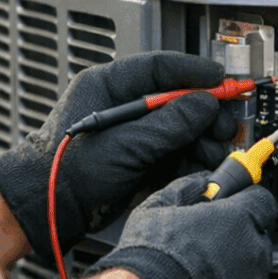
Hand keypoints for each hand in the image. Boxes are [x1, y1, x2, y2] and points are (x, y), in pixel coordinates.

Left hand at [0, 52, 237, 261]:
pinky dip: (192, 159)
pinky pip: (174, 153)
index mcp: (109, 87)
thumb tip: (205, 106)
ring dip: (202, 139)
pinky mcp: (139, 160)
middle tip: (226, 122)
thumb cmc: (66, 170)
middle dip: (205, 112)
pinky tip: (205, 164)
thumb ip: (168, 124)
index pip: (159, 68)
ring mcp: (133, 135)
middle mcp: (124, 108)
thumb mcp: (124, 144)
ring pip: (179, 129)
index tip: (221, 78)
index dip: (193, 72)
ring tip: (217, 149)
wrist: (51, 209)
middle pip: (176, 99)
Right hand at [88, 173, 277, 278]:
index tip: (235, 207)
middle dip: (239, 237)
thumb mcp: (158, 207)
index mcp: (238, 218)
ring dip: (237, 267)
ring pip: (254, 268)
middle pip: (259, 235)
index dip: (247, 203)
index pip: (262, 201)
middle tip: (209, 243)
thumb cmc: (152, 259)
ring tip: (202, 273)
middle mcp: (253, 249)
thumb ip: (186, 188)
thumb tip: (199, 181)